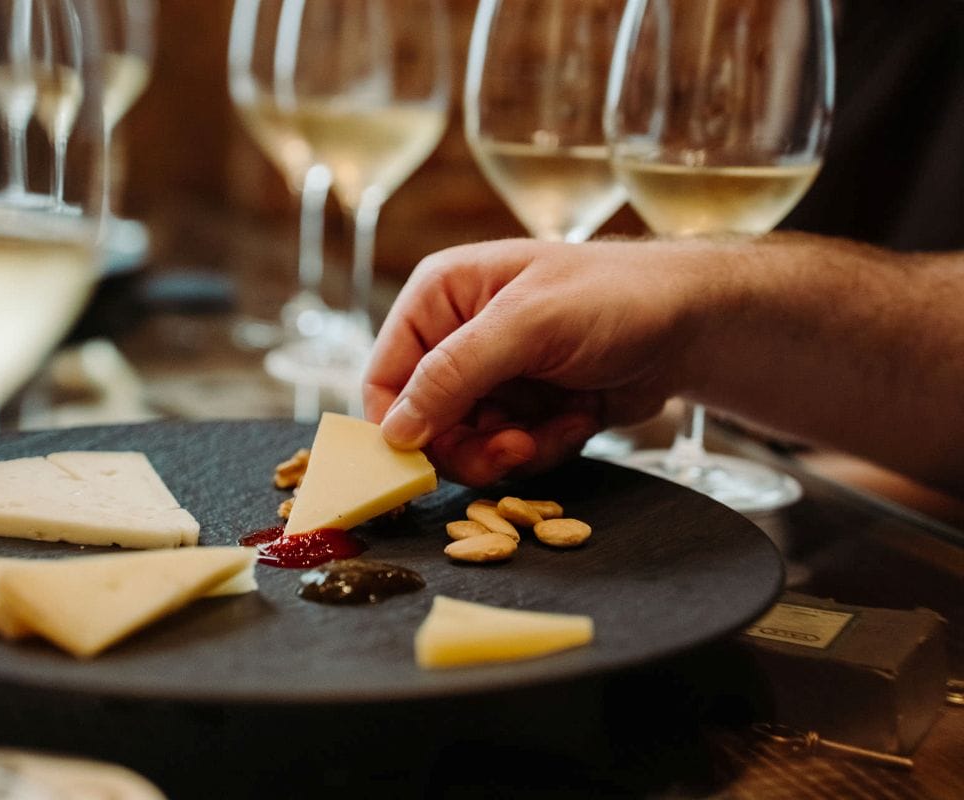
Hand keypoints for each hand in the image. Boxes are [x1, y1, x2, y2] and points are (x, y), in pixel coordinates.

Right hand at [364, 238, 705, 485]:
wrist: (695, 323)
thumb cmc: (614, 297)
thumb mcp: (527, 325)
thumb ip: (454, 373)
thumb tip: (394, 431)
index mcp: (440, 297)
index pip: (385, 375)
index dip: (398, 424)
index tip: (423, 462)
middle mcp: (458, 338)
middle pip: (424, 423)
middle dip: (469, 445)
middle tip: (511, 451)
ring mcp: (494, 377)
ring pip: (468, 445)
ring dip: (513, 450)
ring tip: (556, 427)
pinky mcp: (527, 409)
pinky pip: (510, 452)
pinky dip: (545, 446)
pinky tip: (580, 416)